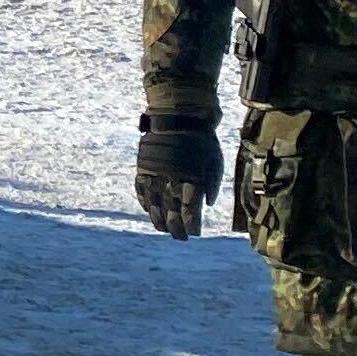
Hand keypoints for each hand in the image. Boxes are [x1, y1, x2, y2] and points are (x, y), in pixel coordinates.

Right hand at [135, 112, 221, 237]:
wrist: (178, 117)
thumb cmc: (202, 140)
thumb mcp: (215, 161)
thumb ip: (212, 185)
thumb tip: (207, 204)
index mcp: (191, 181)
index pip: (189, 213)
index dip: (191, 226)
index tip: (195, 233)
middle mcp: (171, 182)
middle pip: (171, 214)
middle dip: (176, 229)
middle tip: (181, 237)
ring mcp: (154, 176)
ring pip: (154, 207)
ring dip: (159, 221)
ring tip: (163, 229)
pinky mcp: (143, 169)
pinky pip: (141, 192)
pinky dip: (145, 203)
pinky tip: (149, 211)